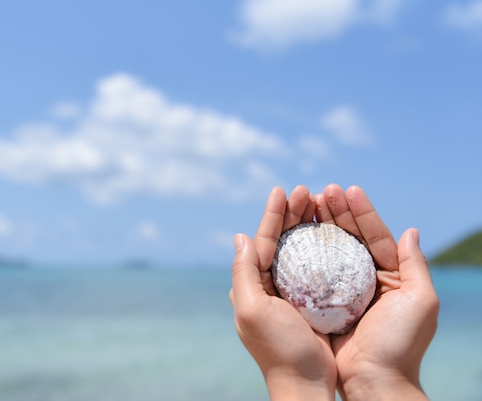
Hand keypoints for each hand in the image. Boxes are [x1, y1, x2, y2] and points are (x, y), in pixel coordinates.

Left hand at [230, 186, 335, 400]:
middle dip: (291, 215)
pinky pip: (317, 267)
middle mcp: (269, 286)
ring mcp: (291, 293)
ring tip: (318, 203)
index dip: (271, 215)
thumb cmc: (278, 348)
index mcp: (253, 285)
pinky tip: (332, 233)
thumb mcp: (251, 309)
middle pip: (280, 241)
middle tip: (306, 191)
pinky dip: (322, 247)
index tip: (281, 190)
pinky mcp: (312, 302)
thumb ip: (242, 273)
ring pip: (298, 250)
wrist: (305, 383)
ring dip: (306, 226)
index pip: (261, 242)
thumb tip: (239, 237)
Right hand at [315, 184, 438, 400]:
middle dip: (335, 212)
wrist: (372, 381)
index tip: (347, 189)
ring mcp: (341, 289)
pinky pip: (310, 271)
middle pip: (348, 237)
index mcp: (389, 276)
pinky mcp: (321, 301)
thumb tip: (411, 231)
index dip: (361, 211)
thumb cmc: (399, 343)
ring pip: (328, 249)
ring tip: (304, 203)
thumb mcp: (420, 301)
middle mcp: (364, 278)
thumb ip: (415, 265)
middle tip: (320, 191)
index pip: (375, 235)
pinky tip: (292, 233)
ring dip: (317, 225)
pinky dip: (302, 251)